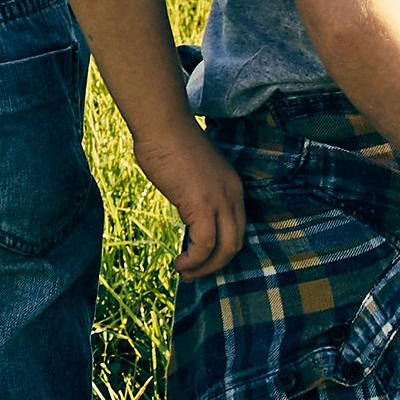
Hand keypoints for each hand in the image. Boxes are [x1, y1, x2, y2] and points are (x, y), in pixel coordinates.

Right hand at [139, 134, 246, 277]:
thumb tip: (186, 209)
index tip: (201, 259)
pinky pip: (205, 244)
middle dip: (216, 263)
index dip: (221, 249)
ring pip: (224, 248)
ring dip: (205, 267)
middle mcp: (233, 195)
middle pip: (236, 242)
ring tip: (185, 272)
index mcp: (232, 187)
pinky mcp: (202, 205)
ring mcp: (220, 200)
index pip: (237, 228)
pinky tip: (180, 263)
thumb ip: (196, 193)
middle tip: (194, 273)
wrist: (162, 126)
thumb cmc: (168, 143)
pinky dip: (194, 260)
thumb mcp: (191, 173)